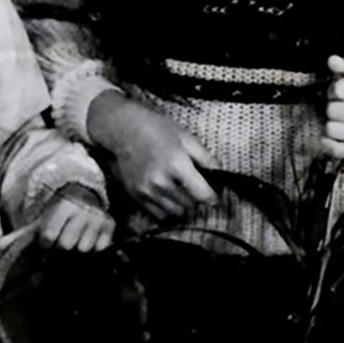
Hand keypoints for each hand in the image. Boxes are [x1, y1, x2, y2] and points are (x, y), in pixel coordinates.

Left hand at [37, 189, 115, 252]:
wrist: (83, 193)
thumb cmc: (60, 210)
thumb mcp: (46, 215)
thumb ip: (34, 233)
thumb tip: (17, 256)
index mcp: (62, 205)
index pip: (49, 236)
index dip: (45, 243)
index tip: (48, 240)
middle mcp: (82, 209)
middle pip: (66, 245)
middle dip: (61, 247)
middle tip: (62, 240)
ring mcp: (97, 217)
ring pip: (84, 249)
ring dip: (78, 248)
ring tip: (76, 238)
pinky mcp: (110, 224)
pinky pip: (100, 248)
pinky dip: (94, 248)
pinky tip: (89, 239)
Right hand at [86, 94, 216, 220]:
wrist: (123, 129)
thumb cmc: (156, 129)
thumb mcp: (187, 138)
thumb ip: (206, 158)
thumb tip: (220, 175)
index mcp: (177, 164)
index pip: (203, 194)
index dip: (213, 197)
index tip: (215, 196)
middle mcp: (161, 181)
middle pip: (190, 205)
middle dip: (196, 197)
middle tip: (194, 186)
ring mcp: (147, 190)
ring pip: (176, 212)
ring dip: (182, 204)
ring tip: (179, 189)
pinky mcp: (136, 196)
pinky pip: (159, 214)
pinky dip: (167, 208)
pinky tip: (166, 194)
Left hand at [322, 56, 343, 161]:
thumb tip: (333, 60)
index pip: (338, 89)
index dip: (335, 90)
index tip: (341, 93)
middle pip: (332, 110)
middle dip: (333, 108)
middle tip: (342, 109)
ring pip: (330, 129)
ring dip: (332, 125)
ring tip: (342, 123)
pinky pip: (333, 148)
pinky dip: (330, 143)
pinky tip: (338, 136)